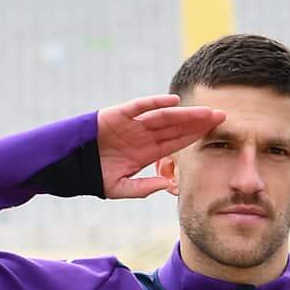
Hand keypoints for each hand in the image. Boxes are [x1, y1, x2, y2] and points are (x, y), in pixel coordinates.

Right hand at [96, 94, 224, 198]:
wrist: (66, 165)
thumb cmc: (92, 176)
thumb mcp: (120, 187)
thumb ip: (143, 187)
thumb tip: (168, 184)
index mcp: (146, 151)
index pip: (177, 141)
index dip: (196, 136)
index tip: (217, 133)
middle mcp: (142, 135)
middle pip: (176, 127)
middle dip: (199, 122)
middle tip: (223, 117)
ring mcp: (132, 124)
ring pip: (165, 116)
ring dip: (186, 114)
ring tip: (207, 112)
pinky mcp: (118, 114)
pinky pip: (141, 106)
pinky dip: (156, 102)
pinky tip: (175, 101)